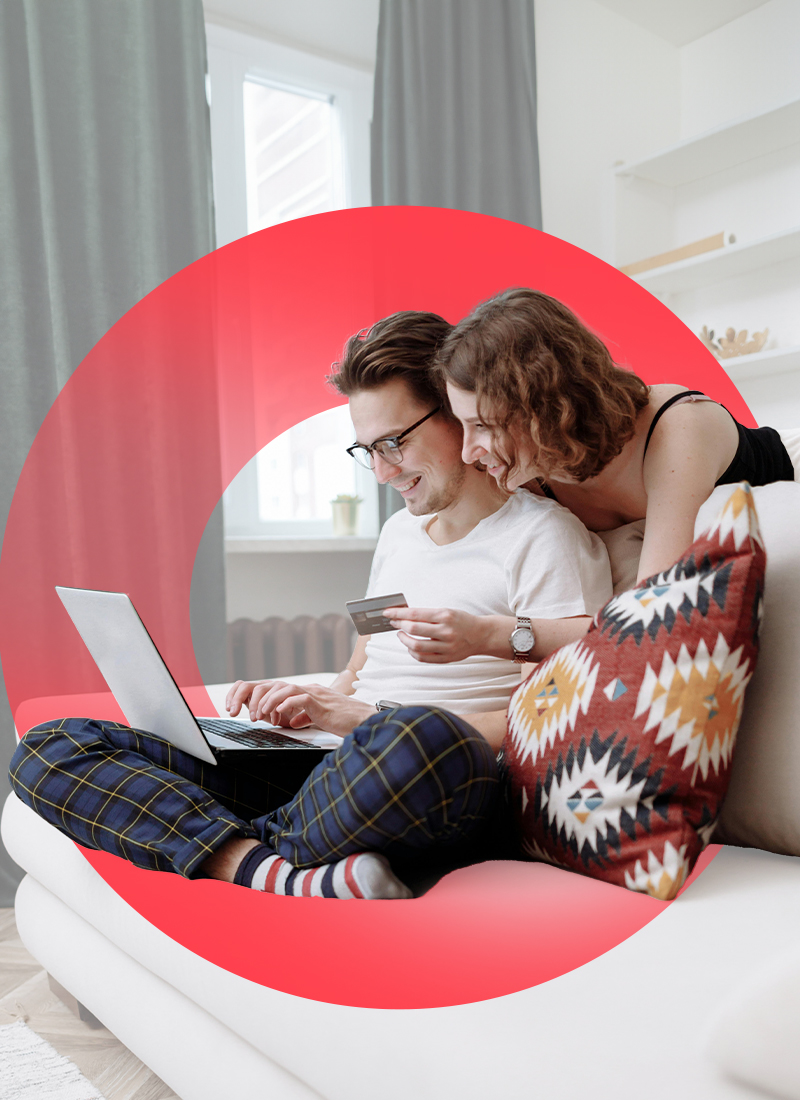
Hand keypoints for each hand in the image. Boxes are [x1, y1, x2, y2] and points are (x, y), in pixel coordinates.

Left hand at [227, 679, 375, 738]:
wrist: (364, 721)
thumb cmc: (345, 721)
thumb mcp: (320, 719)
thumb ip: (306, 717)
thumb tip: (295, 721)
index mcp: (310, 693)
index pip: (282, 689)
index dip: (266, 697)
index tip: (257, 711)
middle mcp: (311, 690)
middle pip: (279, 685)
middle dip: (262, 698)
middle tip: (254, 713)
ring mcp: (316, 694)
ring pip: (286, 688)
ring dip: (270, 700)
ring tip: (262, 712)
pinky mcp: (321, 703)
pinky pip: (299, 698)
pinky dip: (286, 705)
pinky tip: (279, 714)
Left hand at [382, 606, 497, 662]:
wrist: (482, 635)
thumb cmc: (462, 621)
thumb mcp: (447, 611)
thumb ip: (428, 615)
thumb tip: (404, 616)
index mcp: (445, 616)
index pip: (415, 614)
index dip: (398, 614)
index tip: (388, 613)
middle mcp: (446, 631)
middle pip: (414, 630)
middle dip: (400, 626)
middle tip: (394, 623)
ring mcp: (447, 647)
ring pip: (417, 646)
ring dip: (404, 641)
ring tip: (401, 635)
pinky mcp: (447, 658)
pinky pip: (424, 658)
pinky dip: (413, 652)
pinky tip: (410, 646)